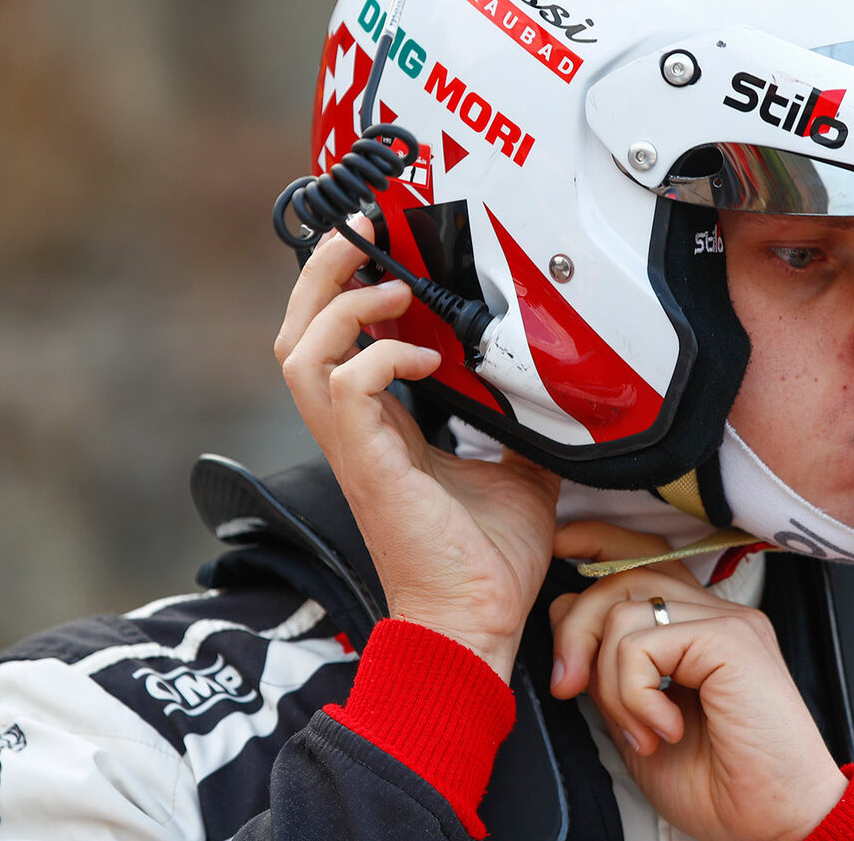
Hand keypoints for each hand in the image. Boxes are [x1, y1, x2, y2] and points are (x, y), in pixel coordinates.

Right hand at [274, 219, 559, 678]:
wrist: (478, 623)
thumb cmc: (487, 560)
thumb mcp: (519, 467)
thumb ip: (519, 418)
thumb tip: (558, 381)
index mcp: (378, 427)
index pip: (333, 341)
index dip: (342, 287)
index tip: (378, 243)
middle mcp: (354, 431)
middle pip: (295, 333)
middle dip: (320, 273)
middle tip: (358, 231)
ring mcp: (355, 448)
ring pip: (299, 353)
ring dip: (342, 307)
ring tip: (393, 293)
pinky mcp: (369, 466)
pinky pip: (345, 388)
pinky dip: (378, 357)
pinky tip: (422, 360)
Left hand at [549, 522, 847, 840]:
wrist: (773, 826)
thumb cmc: (718, 785)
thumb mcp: (637, 720)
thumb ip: (608, 669)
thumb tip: (564, 617)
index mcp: (696, 627)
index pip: (641, 559)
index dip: (595, 544)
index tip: (558, 550)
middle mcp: (715, 614)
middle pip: (623, 573)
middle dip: (576, 627)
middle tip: (568, 687)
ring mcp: (727, 622)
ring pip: (623, 608)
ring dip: (610, 682)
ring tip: (640, 731)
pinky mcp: (731, 639)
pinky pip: (643, 644)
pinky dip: (633, 694)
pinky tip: (662, 729)